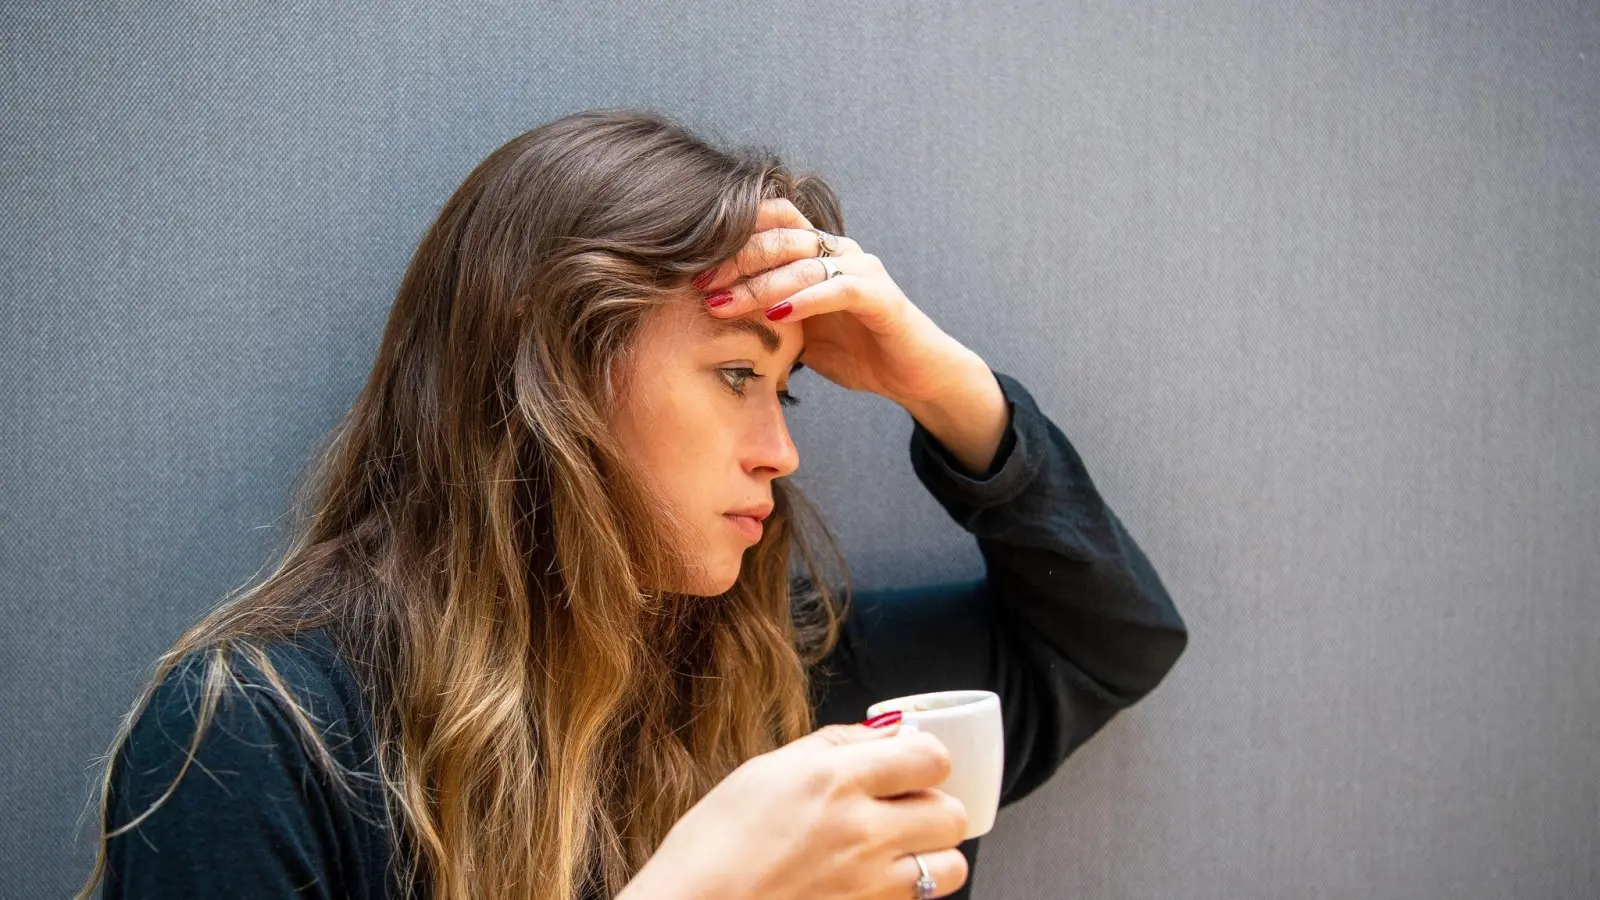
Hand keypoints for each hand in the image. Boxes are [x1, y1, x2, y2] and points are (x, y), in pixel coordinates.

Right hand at [623, 718, 970, 899]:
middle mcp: (860, 832)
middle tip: (905, 805)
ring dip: (933, 853)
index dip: (927, 757)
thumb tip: (883, 732)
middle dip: (936, 805)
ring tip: (899, 846)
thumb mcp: (766, 769)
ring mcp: (867, 883)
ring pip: (950, 867)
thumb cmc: (714, 842)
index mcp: (834, 781)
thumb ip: (836, 745)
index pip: (931, 758)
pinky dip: (907, 887)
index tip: (911, 762)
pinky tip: (871, 875)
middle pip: (952, 814)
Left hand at [693, 199, 984, 408]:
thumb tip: (709, 323)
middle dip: (734, 260)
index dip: (731, 238)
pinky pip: (839, 289)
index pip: (771, 222)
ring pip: (803, 263)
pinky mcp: (881, 297)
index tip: (691, 268)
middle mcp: (839, 251)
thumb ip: (766, 319)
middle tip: (699, 284)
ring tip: (724, 304)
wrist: (914, 375)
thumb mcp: (799, 335)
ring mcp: (862, 270)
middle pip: (780, 237)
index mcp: (817, 253)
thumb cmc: (856, 352)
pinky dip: (806, 300)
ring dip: (759, 284)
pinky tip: (777, 315)